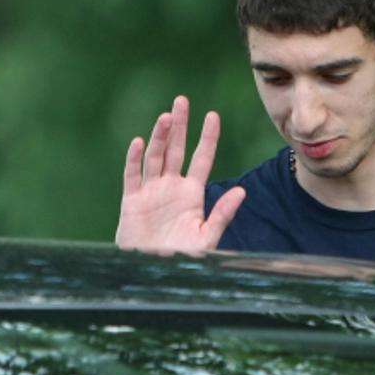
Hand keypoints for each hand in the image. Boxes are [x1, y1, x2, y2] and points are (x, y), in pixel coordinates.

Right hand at [116, 96, 245, 254]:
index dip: (207, 138)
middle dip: (180, 126)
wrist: (153, 273)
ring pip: (156, 157)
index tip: (213, 116)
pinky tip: (140, 142)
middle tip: (183, 100)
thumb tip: (242, 191)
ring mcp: (151, 192)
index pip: (202, 159)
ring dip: (160, 137)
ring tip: (167, 116)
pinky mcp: (132, 201)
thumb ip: (223, 214)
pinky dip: (135, 159)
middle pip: (176, 150)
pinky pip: (133, 175)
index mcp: (192, 194)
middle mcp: (171, 188)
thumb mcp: (207, 237)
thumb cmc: (183, 258)